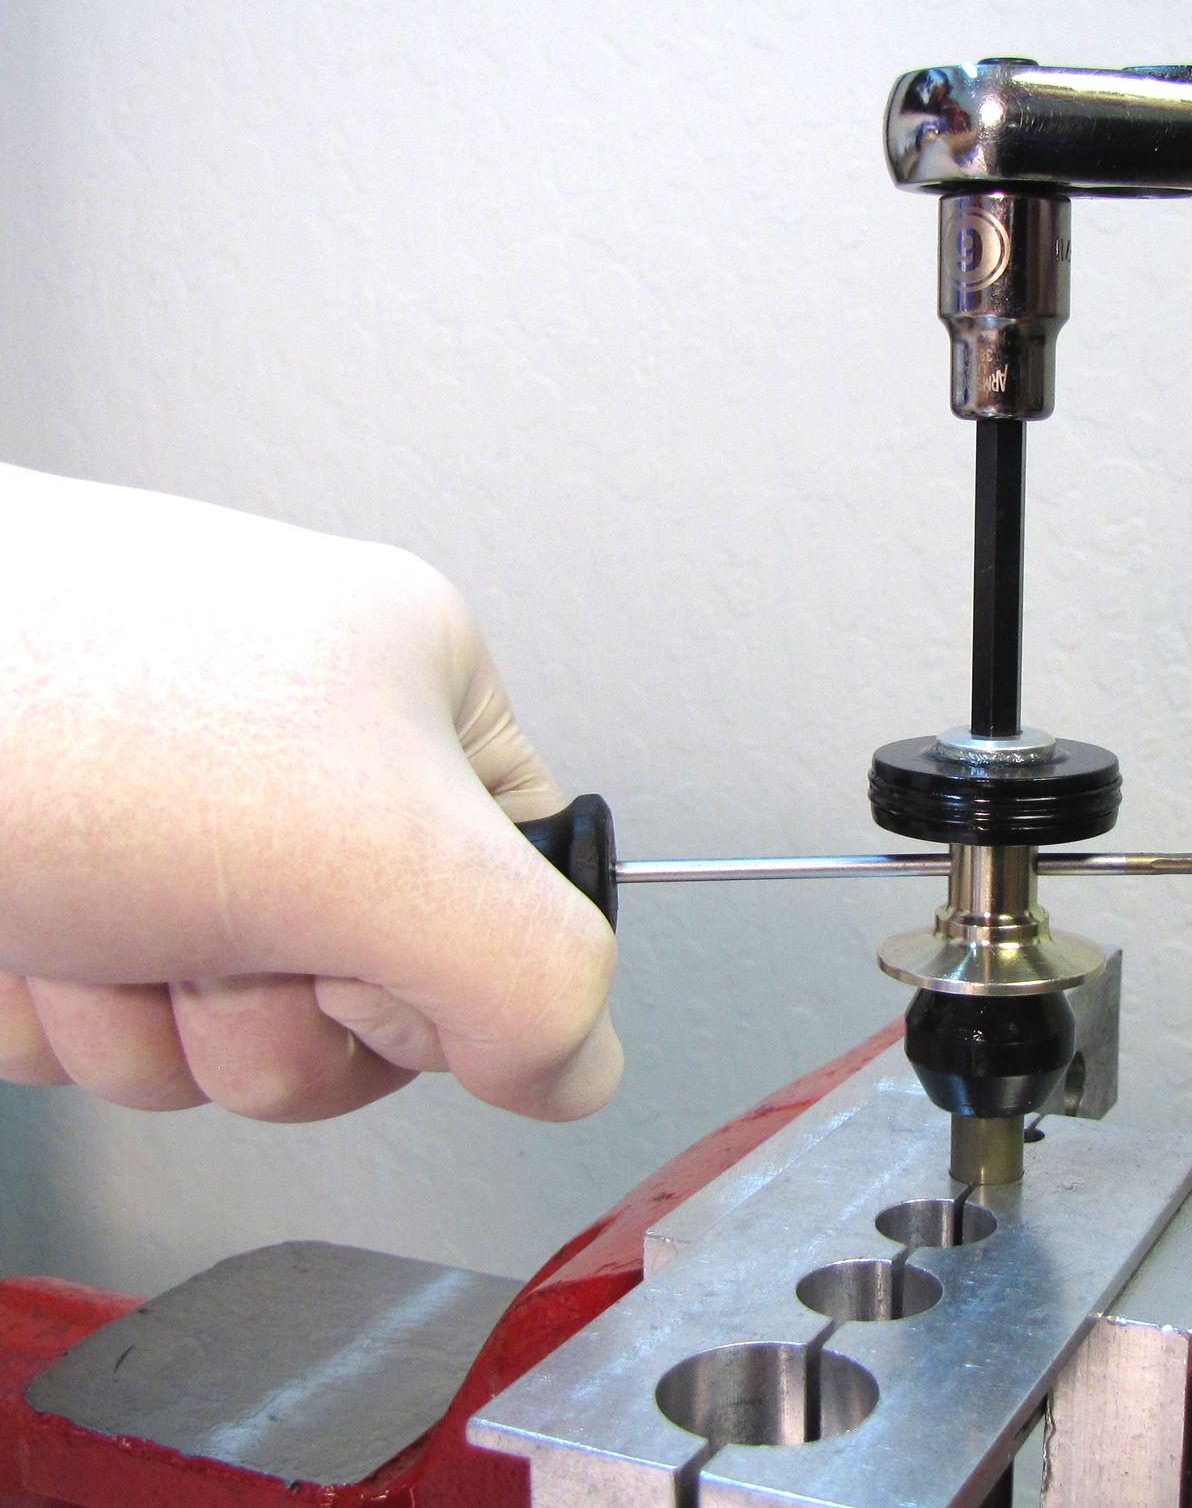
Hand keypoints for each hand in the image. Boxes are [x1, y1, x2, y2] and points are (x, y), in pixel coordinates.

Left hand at [0, 465, 618, 1120]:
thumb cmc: (33, 695)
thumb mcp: (367, 847)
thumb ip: (532, 970)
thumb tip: (580, 1061)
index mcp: (408, 685)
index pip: (521, 907)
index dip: (437, 971)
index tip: (355, 943)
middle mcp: (289, 750)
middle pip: (365, 1003)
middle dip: (263, 1011)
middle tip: (205, 921)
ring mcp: (158, 826)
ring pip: (220, 1039)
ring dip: (140, 1018)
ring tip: (84, 900)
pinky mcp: (45, 890)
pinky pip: (96, 1038)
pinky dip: (45, 1011)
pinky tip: (10, 919)